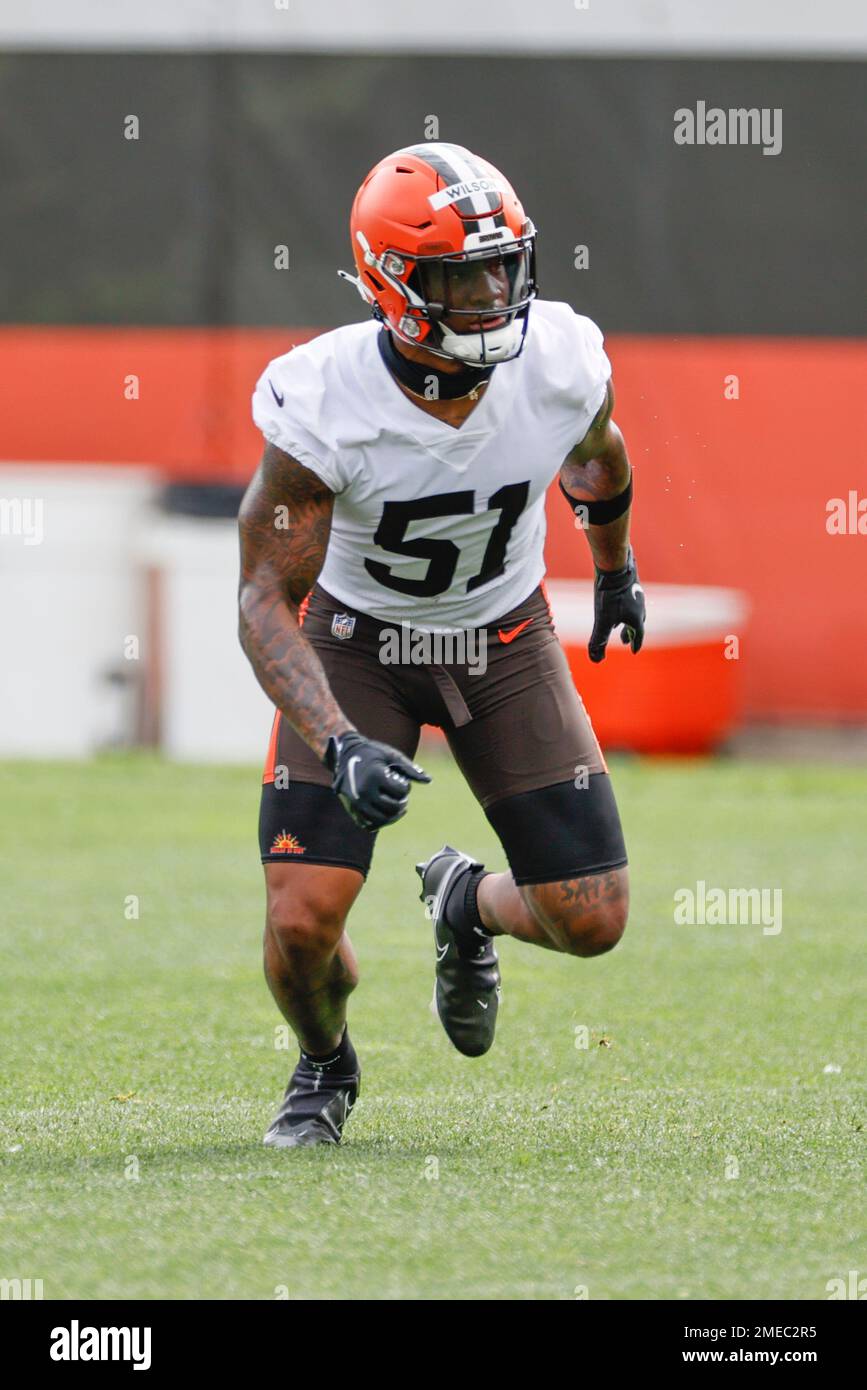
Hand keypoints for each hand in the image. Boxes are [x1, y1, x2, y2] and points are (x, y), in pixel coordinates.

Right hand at [323, 731, 430, 830]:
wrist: (344, 755)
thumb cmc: (372, 753)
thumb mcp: (392, 756)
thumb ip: (410, 769)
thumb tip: (429, 780)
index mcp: (375, 777)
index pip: (401, 792)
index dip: (405, 787)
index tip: (400, 780)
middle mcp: (364, 791)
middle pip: (392, 808)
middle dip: (401, 803)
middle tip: (401, 797)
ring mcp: (356, 802)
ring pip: (381, 820)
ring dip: (393, 816)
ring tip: (396, 807)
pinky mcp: (351, 809)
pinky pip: (368, 825)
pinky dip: (380, 823)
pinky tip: (385, 814)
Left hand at [588, 547, 645, 661]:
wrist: (615, 566)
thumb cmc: (610, 595)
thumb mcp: (602, 620)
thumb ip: (599, 640)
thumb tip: (596, 660)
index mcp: (636, 618)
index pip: (638, 636)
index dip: (635, 644)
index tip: (633, 650)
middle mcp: (639, 607)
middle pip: (636, 624)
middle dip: (629, 634)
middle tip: (624, 640)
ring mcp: (635, 594)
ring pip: (632, 611)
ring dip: (626, 620)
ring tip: (618, 623)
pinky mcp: (629, 583)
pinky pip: (627, 599)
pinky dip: (623, 607)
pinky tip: (614, 602)